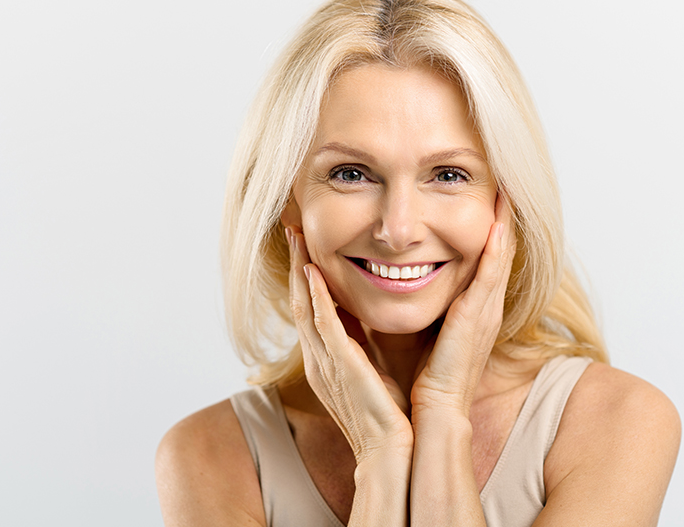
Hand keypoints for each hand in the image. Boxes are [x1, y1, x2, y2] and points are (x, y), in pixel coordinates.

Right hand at [286, 227, 413, 462]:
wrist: (391, 451)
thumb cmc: (386, 415)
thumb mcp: (370, 371)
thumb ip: (361, 345)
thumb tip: (365, 319)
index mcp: (325, 360)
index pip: (309, 309)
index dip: (303, 277)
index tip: (304, 247)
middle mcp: (317, 358)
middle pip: (298, 302)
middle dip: (294, 266)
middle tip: (291, 232)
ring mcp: (325, 362)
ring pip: (304, 308)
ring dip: (299, 272)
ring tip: (296, 240)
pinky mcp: (340, 367)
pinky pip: (324, 326)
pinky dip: (315, 298)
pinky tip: (312, 273)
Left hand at [410, 193, 516, 416]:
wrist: (435, 410)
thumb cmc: (425, 376)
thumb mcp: (424, 329)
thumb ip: (418, 304)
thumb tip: (394, 278)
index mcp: (473, 308)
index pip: (484, 258)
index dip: (488, 228)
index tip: (486, 196)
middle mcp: (486, 305)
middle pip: (499, 250)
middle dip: (502, 215)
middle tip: (504, 180)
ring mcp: (486, 310)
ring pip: (500, 255)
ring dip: (504, 221)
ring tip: (506, 188)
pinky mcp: (478, 317)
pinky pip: (491, 274)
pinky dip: (497, 247)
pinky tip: (498, 221)